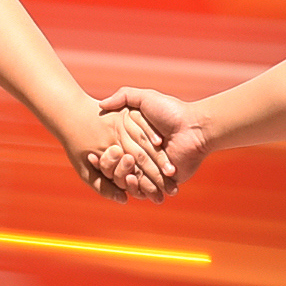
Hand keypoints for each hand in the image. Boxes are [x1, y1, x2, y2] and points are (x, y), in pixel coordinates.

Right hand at [88, 86, 199, 200]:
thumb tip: (101, 105)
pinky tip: (132, 178)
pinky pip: (144, 188)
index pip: (111, 151)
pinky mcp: (162, 181)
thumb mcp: (146, 98)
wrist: (195, 128)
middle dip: (111, 166)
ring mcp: (151, 169)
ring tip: (123, 170)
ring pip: (128, 179)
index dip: (100, 155)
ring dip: (122, 177)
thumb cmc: (172, 111)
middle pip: (117, 167)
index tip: (91, 154)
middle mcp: (140, 155)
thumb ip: (124, 96)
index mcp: (134, 139)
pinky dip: (137, 187)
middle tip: (110, 158)